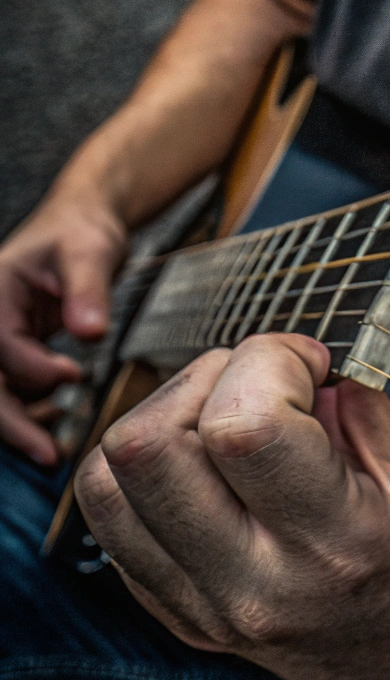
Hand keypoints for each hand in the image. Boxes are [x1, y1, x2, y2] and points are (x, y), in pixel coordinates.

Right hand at [0, 190, 126, 462]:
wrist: (84, 224)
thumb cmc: (81, 231)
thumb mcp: (90, 251)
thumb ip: (88, 291)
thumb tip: (89, 332)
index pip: (0, 344)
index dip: (34, 369)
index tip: (73, 375)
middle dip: (12, 423)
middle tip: (48, 455)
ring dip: (20, 423)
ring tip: (55, 449)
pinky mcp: (13, 350)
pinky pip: (11, 389)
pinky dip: (30, 411)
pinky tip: (58, 420)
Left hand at [75, 332, 389, 679]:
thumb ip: (345, 405)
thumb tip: (282, 365)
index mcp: (337, 543)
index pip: (240, 426)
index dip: (268, 359)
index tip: (309, 362)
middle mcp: (259, 586)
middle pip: (149, 448)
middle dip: (203, 378)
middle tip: (260, 382)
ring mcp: (210, 611)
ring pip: (108, 481)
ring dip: (162, 421)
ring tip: (226, 417)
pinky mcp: (182, 618)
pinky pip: (112, 523)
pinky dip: (148, 475)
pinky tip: (207, 466)